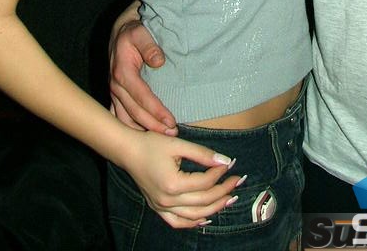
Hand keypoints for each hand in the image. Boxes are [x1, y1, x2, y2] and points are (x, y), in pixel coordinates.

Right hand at [109, 17, 176, 132]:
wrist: (120, 32)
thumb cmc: (133, 33)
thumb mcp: (140, 33)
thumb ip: (149, 46)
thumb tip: (159, 61)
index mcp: (122, 72)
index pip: (142, 96)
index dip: (156, 110)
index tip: (171, 121)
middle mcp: (115, 86)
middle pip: (135, 112)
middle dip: (153, 125)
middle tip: (172, 134)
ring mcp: (114, 93)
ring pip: (126, 118)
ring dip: (143, 130)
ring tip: (162, 139)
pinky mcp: (115, 96)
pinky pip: (119, 116)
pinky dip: (130, 128)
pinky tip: (142, 138)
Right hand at [125, 131, 242, 228]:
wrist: (128, 152)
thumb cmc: (152, 144)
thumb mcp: (178, 144)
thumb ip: (202, 154)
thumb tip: (225, 161)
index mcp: (173, 184)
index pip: (204, 183)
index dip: (219, 173)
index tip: (230, 164)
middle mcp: (167, 200)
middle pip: (203, 201)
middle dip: (223, 191)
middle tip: (238, 181)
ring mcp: (161, 207)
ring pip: (194, 215)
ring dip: (214, 208)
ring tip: (229, 198)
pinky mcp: (157, 208)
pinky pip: (178, 222)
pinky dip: (193, 222)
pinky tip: (205, 217)